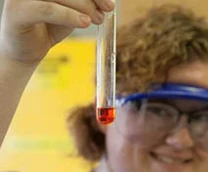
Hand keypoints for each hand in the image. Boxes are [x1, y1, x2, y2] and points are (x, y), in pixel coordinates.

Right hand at [0, 0, 114, 64]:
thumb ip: (81, 5)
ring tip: (98, 19)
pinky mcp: (18, 10)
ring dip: (84, 6)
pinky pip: (48, 10)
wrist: (26, 51)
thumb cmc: (47, 29)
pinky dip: (68, 15)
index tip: (109, 3)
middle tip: (106, 10)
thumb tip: (106, 2)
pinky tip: (84, 22)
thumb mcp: (69, 13)